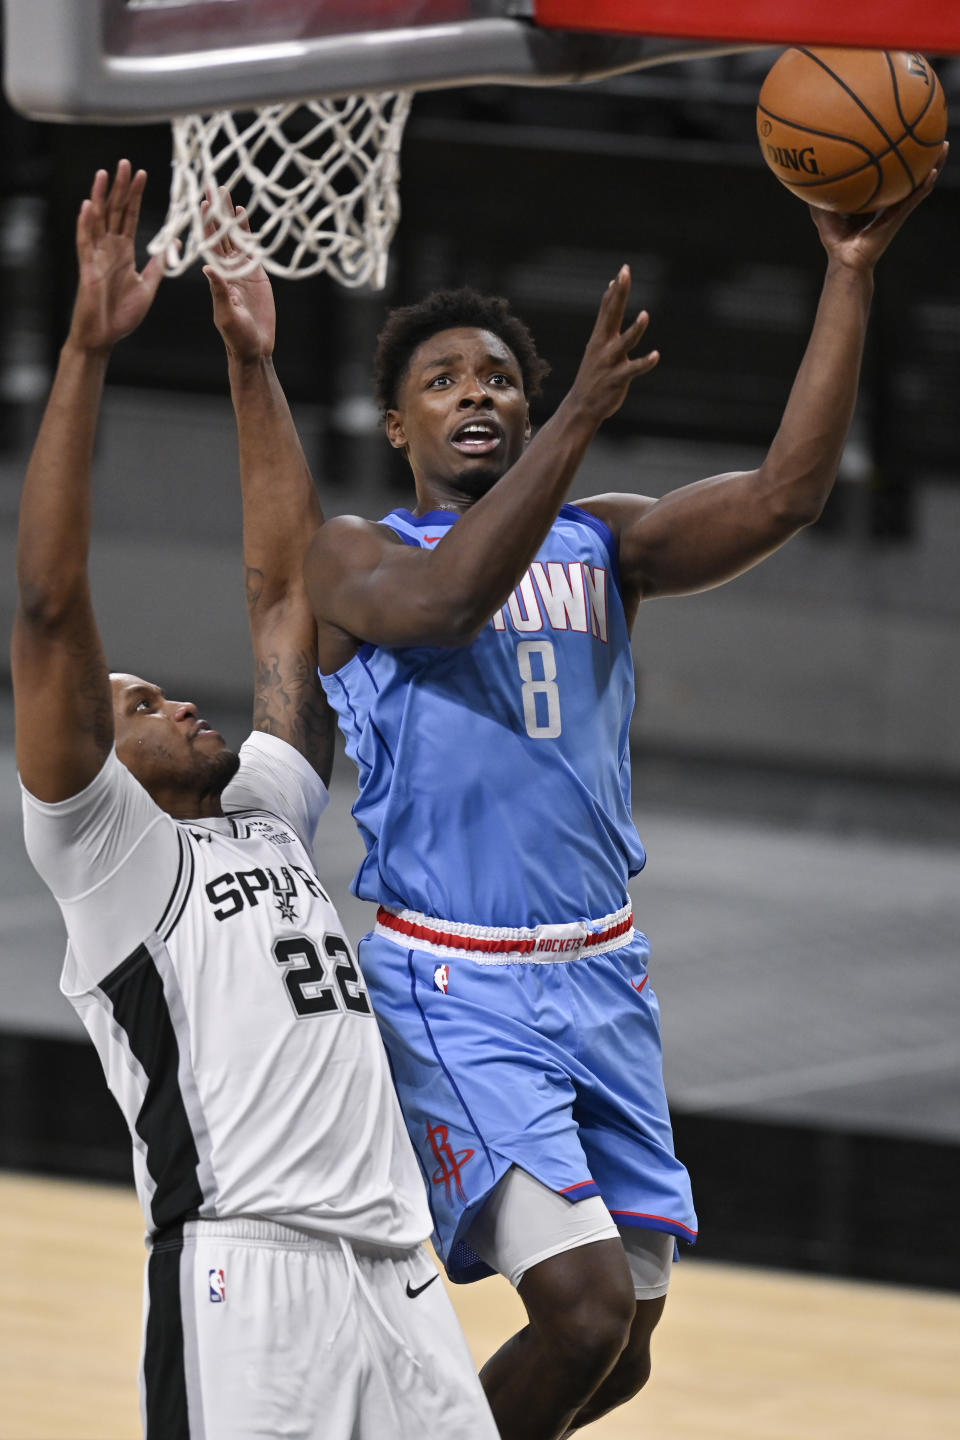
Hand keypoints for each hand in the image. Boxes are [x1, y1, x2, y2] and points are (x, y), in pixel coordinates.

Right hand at [67, 161, 164, 353]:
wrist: (104, 336)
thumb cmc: (122, 314)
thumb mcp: (148, 286)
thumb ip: (159, 265)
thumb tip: (176, 244)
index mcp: (124, 252)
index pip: (130, 217)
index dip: (135, 196)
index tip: (143, 174)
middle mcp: (109, 249)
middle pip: (115, 212)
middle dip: (121, 188)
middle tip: (127, 163)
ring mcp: (96, 256)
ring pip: (98, 220)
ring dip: (101, 197)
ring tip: (105, 174)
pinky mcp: (87, 267)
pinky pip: (85, 242)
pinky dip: (86, 223)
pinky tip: (89, 205)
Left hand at [202, 190, 275, 360]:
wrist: (254, 348)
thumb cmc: (237, 337)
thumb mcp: (226, 315)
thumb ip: (219, 292)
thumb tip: (207, 268)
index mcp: (215, 277)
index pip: (207, 244)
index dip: (205, 224)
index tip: (203, 203)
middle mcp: (225, 269)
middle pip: (218, 234)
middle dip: (215, 211)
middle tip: (212, 186)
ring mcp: (240, 270)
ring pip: (233, 237)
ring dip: (229, 216)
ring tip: (227, 193)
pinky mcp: (256, 274)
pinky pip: (250, 248)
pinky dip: (247, 230)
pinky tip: (243, 213)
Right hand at [567, 266, 659, 424]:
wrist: (581, 407)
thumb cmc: (594, 375)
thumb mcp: (597, 348)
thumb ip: (605, 326)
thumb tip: (609, 303)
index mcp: (599, 338)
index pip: (606, 308)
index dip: (615, 290)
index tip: (622, 271)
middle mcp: (603, 346)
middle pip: (612, 314)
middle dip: (619, 294)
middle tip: (624, 274)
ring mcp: (609, 362)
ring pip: (624, 342)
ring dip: (634, 329)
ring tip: (644, 315)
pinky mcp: (617, 379)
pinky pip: (633, 369)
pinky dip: (644, 362)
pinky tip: (656, 355)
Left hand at [810, 140, 948, 270]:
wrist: (844, 259)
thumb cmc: (834, 238)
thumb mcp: (822, 208)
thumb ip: (816, 190)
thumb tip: (804, 169)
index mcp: (874, 196)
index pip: (887, 171)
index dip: (894, 155)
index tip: (900, 132)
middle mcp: (888, 199)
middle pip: (908, 171)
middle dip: (919, 153)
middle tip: (929, 132)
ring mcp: (896, 208)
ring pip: (919, 182)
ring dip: (933, 165)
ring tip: (943, 147)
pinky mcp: (897, 217)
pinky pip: (914, 199)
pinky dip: (924, 186)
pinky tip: (932, 172)